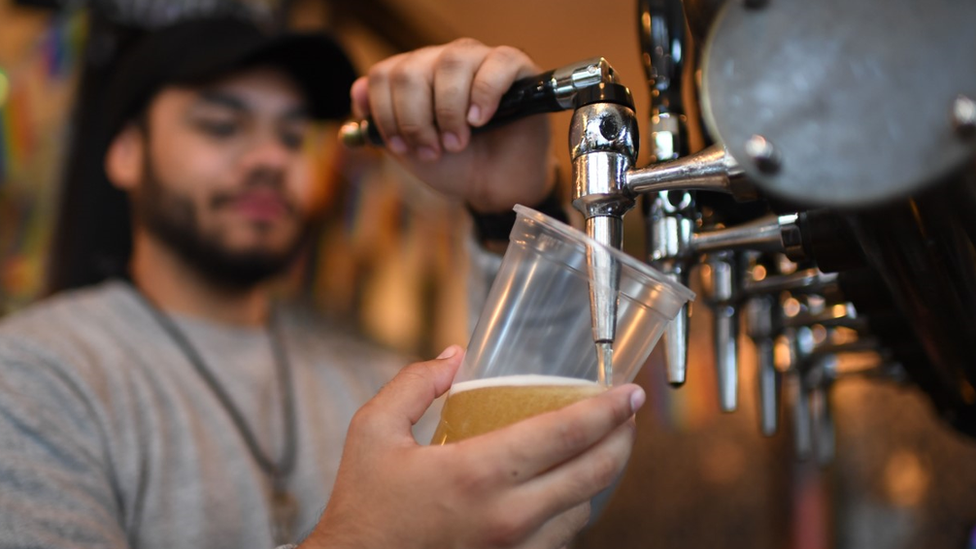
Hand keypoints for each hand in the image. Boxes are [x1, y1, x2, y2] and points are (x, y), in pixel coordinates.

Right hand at [302, 346, 642, 548]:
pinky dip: (573, 508)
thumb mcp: (373, 432)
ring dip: (599, 476)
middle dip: (621, 439)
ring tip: (598, 447)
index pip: (565, 434)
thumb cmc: (363, 509)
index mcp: (477, 474)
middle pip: (593, 474)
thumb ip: (414, 385)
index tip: (629, 393)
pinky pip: (562, 537)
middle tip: (628, 415)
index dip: (607, 410)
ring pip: (584, 509)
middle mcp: (507, 516)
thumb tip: (454, 356)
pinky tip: (565, 487)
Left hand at [351, 39, 555, 213]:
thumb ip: (382, 125)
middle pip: (412, 70)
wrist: (496, 187)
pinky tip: (480, 120)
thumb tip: (357, 94)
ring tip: (458, 143)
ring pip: (451, 63)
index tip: (400, 146)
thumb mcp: (410, 151)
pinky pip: (496, 64)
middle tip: (432, 149)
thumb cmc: (456, 166)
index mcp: (415, 76)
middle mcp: (443, 61)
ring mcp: (479, 60)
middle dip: (416, 119)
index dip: (386, 114)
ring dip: (448, 112)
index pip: (384, 74)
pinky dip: (484, 95)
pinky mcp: (515, 68)